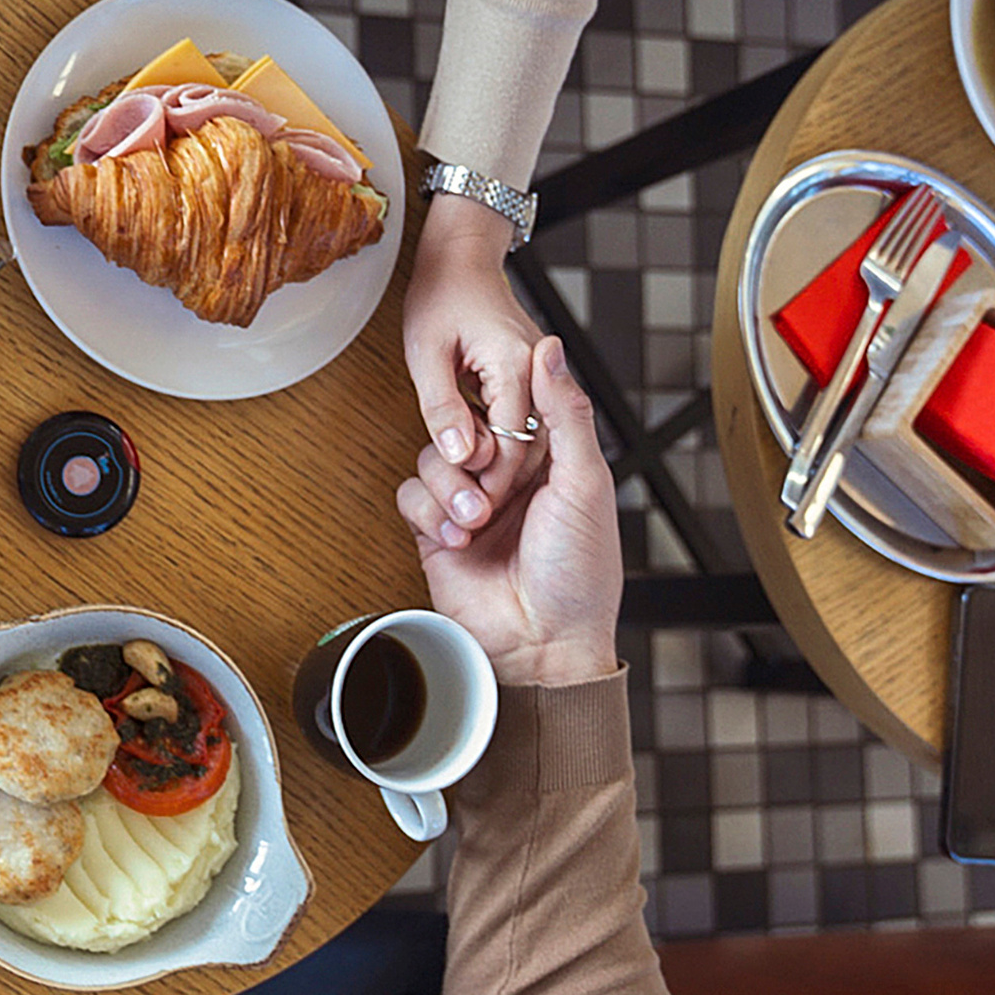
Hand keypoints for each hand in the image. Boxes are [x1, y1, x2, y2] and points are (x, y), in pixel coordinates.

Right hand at [397, 336, 620, 685]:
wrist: (542, 646)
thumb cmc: (579, 572)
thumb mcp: (584, 483)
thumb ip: (565, 413)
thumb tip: (551, 347)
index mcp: (548, 459)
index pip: (509, 405)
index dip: (501, 411)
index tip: (505, 427)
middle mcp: (506, 478)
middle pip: (464, 426)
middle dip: (472, 453)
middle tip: (489, 479)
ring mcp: (469, 504)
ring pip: (432, 457)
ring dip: (449, 487)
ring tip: (476, 521)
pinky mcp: (436, 532)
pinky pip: (410, 496)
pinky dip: (429, 513)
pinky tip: (457, 539)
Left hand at [402, 196, 544, 545]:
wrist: (460, 257)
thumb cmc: (440, 296)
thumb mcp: (426, 354)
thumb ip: (441, 406)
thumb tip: (453, 453)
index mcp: (515, 364)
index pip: (511, 440)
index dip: (486, 478)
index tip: (465, 507)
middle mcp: (536, 371)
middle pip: (525, 445)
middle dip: (495, 483)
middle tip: (467, 519)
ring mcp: (537, 374)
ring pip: (527, 440)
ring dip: (498, 469)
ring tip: (469, 502)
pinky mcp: (530, 379)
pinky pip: (522, 424)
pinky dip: (499, 447)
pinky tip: (473, 466)